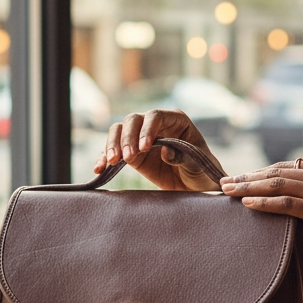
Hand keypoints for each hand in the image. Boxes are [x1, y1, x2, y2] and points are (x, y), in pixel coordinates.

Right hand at [94, 109, 223, 190]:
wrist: (196, 186)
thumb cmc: (202, 170)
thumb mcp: (198, 164)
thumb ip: (183, 157)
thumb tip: (165, 151)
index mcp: (175, 120)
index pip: (156, 116)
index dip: (147, 129)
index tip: (144, 148)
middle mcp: (155, 125)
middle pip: (133, 121)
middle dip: (126, 138)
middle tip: (126, 158)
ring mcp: (141, 139)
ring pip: (119, 132)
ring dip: (112, 145)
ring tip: (112, 162)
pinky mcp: (132, 155)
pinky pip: (115, 152)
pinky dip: (104, 158)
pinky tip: (99, 169)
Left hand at [220, 158, 302, 268]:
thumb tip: (287, 198)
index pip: (285, 167)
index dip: (259, 173)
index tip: (239, 179)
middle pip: (277, 172)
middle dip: (247, 178)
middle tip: (224, 184)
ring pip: (278, 184)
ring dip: (249, 188)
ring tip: (228, 192)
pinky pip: (287, 203)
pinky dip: (264, 202)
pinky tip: (248, 204)